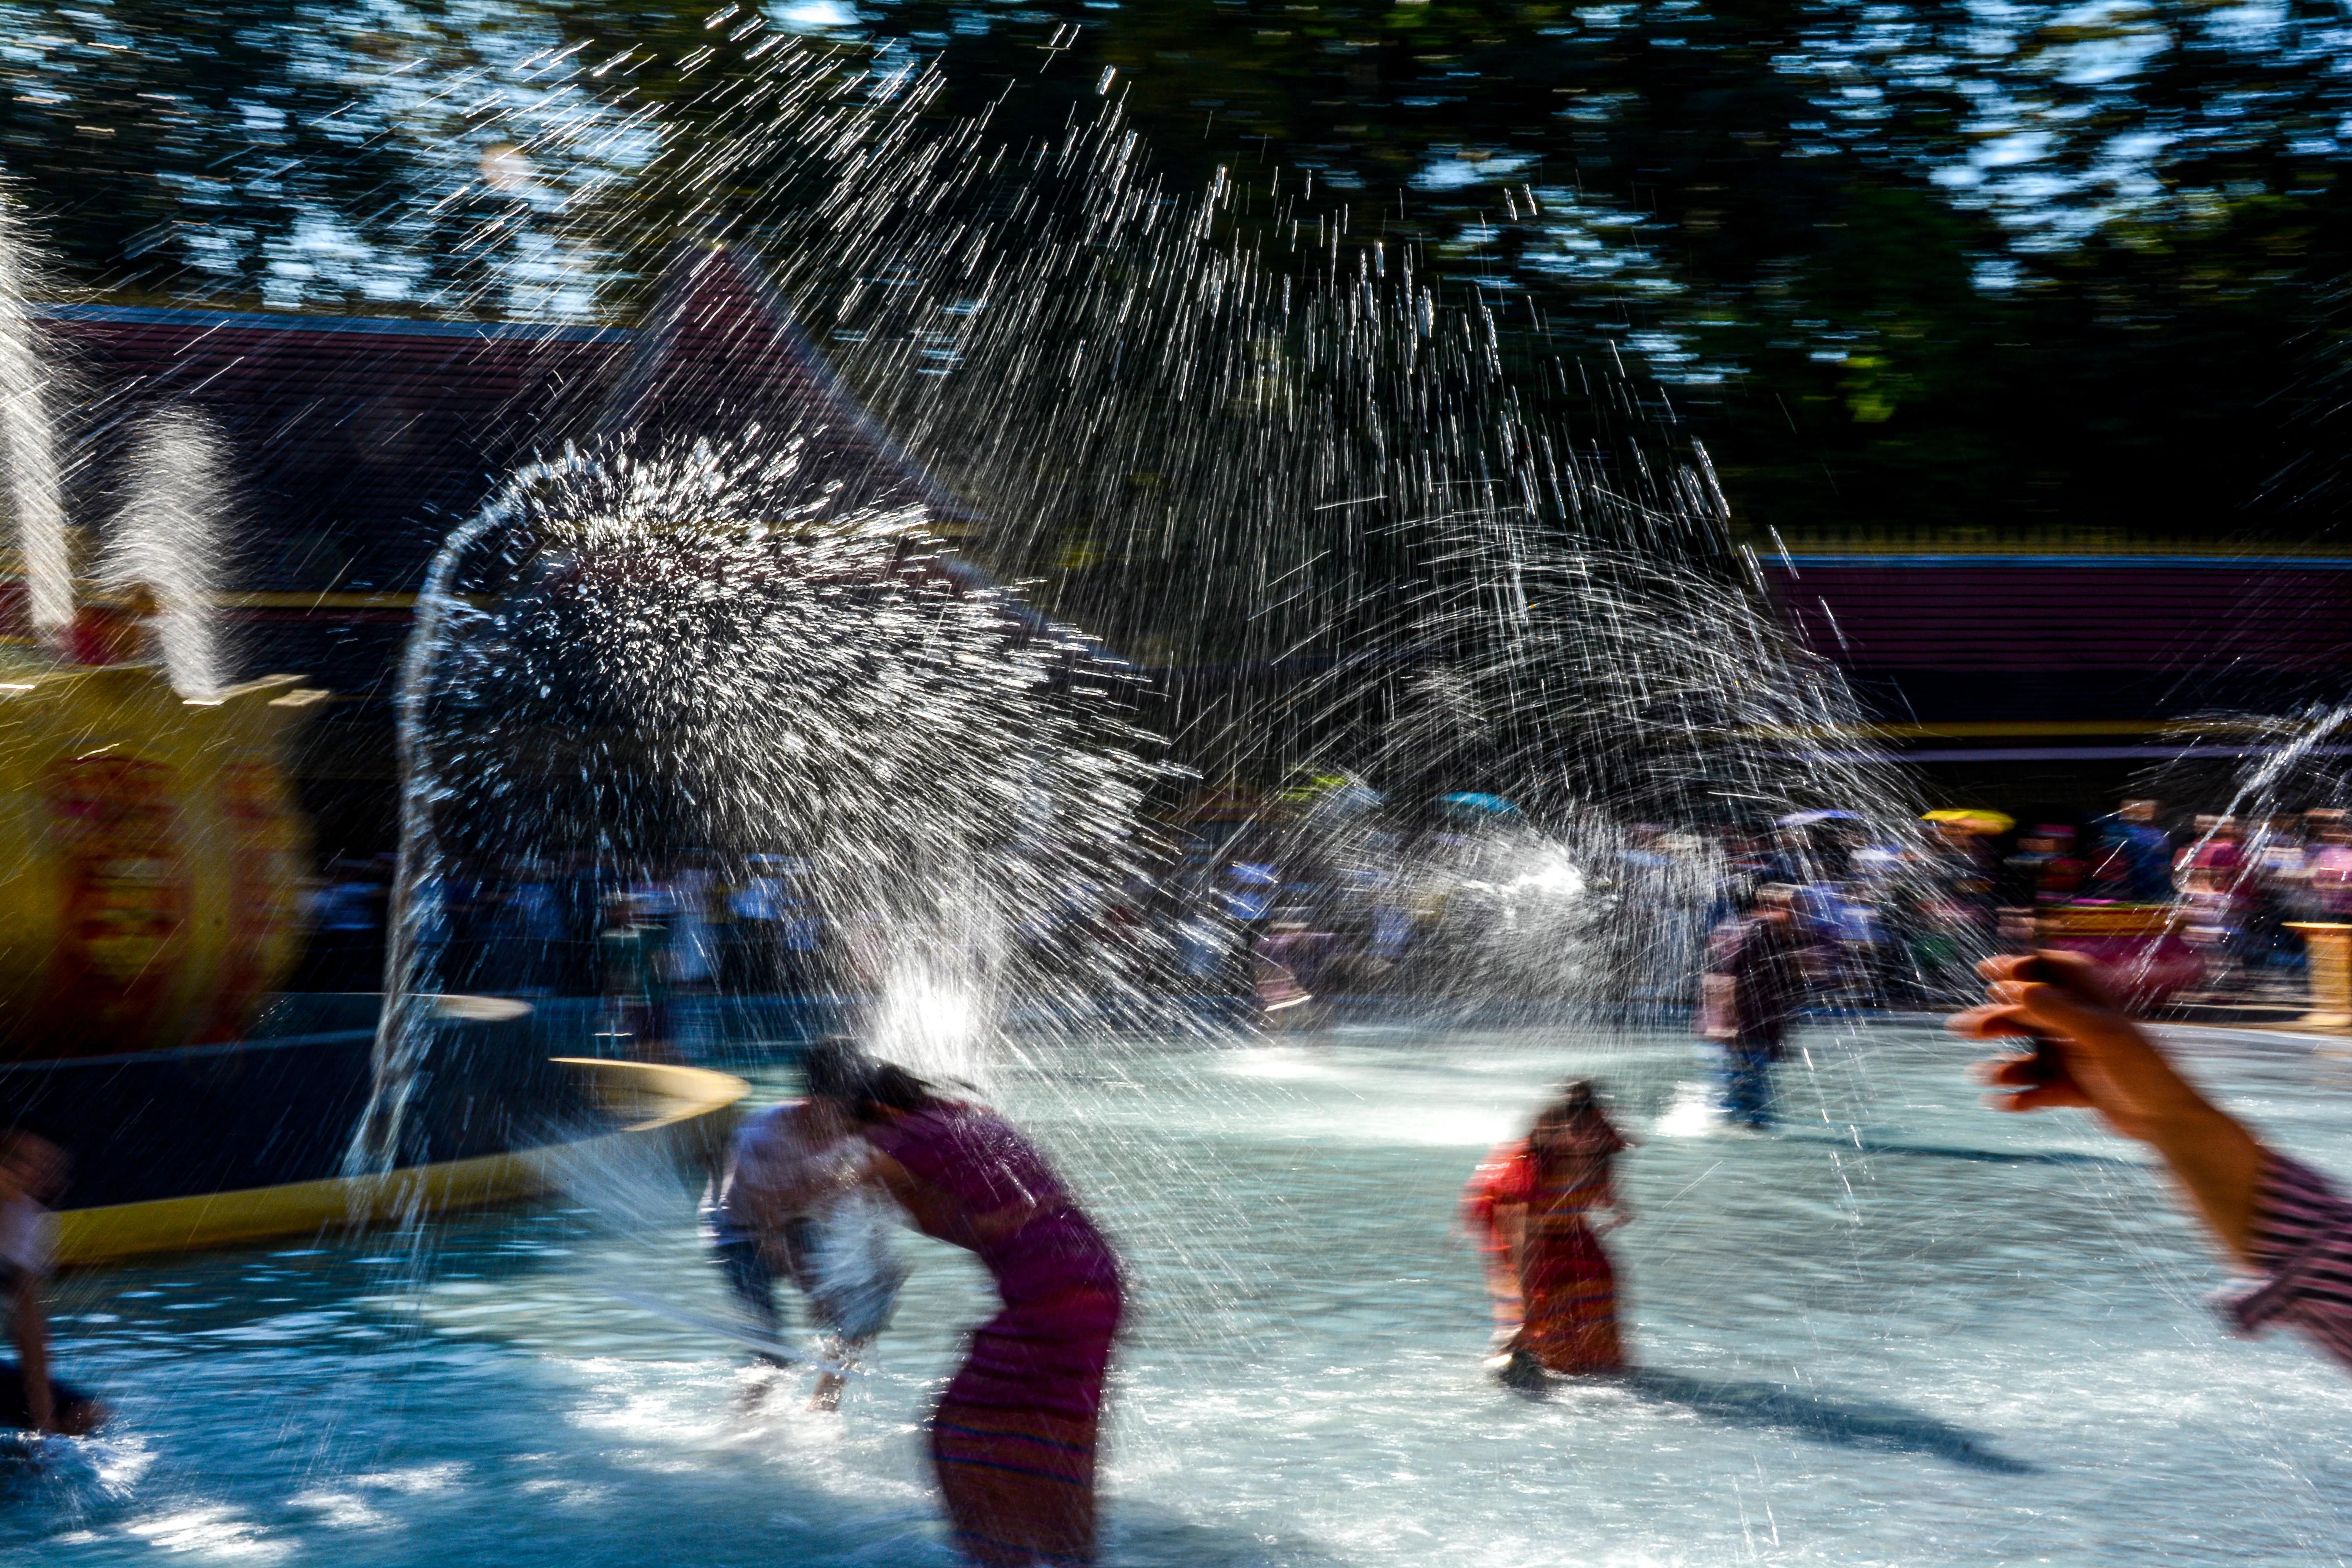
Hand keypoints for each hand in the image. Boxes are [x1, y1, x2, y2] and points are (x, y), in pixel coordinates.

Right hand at [1948, 950, 2263, 1260]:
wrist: (2169, 1122)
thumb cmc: (2143, 1071)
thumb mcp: (2100, 1035)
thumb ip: (2057, 1009)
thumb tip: (2014, 987)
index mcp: (2092, 1002)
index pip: (2051, 970)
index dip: (2020, 965)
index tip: (1987, 970)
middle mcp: (2081, 1025)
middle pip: (2029, 1014)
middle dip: (1993, 1019)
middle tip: (1959, 1028)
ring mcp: (2077, 1056)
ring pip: (2028, 1053)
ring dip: (2001, 1063)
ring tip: (1978, 1076)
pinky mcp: (2076, 1087)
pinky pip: (2039, 1088)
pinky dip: (2022, 1095)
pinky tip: (2005, 1103)